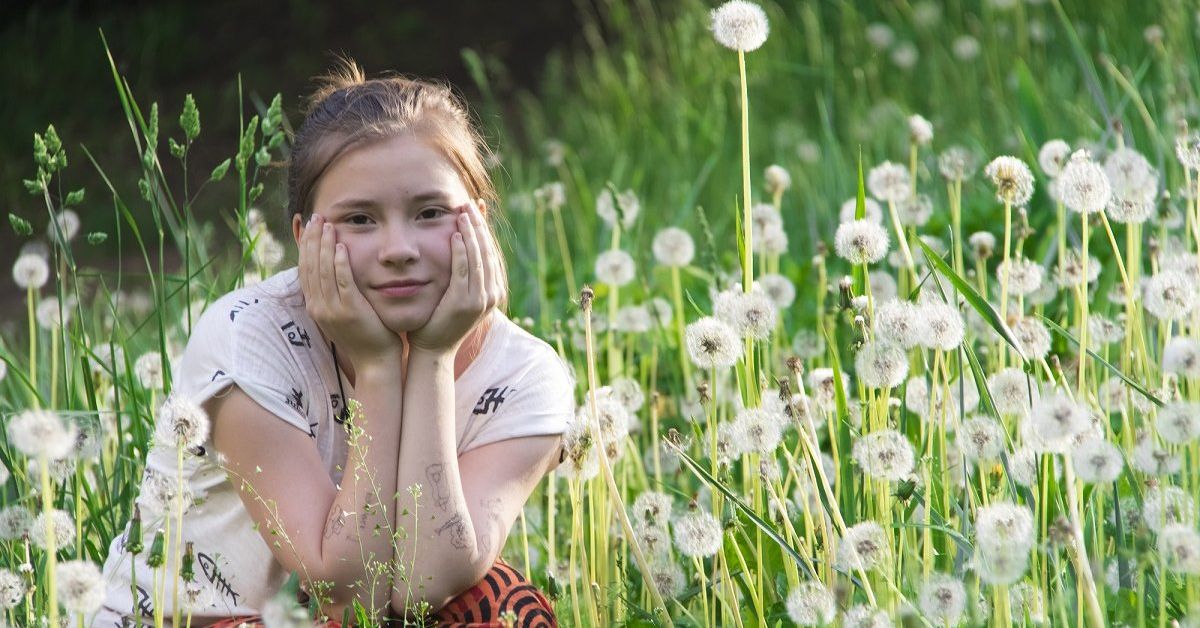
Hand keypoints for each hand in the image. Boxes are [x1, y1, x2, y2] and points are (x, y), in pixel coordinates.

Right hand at [298, 213, 403, 369]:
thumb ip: (336, 293)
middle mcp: (318, 307)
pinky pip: (342, 282)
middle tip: (317, 217)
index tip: (309, 226)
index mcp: (315, 306)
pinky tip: (341, 246)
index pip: (304, 270)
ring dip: (324, 245)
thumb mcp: (343, 313)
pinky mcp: (350, 311)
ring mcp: (333, 310)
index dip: (305, 246)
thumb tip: (333, 271)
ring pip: (323, 271)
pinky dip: (340, 263)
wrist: (375, 362)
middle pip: (310, 266)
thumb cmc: (364, 336)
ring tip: (328, 224)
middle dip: (312, 239)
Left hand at [407, 200, 502, 354]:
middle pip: (488, 251)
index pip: (491, 251)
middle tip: (469, 203)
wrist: (432, 349)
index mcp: (493, 290)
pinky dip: (460, 251)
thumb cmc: (439, 320)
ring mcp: (480, 300)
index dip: (484, 228)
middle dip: (479, 225)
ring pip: (478, 258)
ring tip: (463, 213)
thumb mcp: (456, 293)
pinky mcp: (464, 302)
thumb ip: (462, 272)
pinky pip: (464, 271)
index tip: (476, 208)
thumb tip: (460, 245)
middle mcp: (492, 294)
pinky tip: (455, 236)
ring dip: (470, 233)